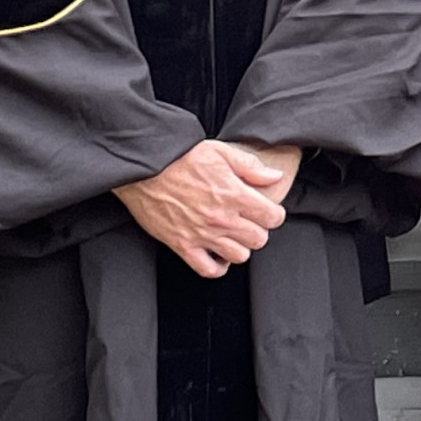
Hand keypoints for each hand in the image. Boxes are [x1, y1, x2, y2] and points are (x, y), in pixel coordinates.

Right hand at [117, 140, 288, 277]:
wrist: (144, 170)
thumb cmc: (180, 158)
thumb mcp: (219, 151)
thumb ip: (250, 166)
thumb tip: (275, 176)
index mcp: (233, 194)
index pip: (272, 217)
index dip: (274, 214)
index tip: (267, 211)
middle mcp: (221, 218)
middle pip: (259, 239)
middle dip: (259, 230)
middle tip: (249, 222)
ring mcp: (202, 234)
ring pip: (239, 256)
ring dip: (240, 247)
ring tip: (233, 236)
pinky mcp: (183, 245)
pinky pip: (208, 270)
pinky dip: (217, 266)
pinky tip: (218, 254)